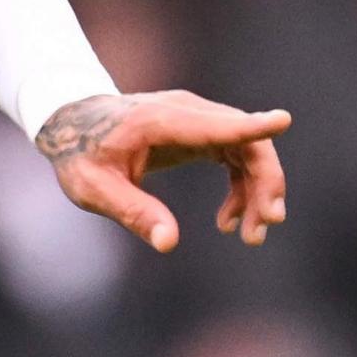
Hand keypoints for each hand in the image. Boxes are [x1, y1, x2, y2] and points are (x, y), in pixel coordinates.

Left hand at [35, 91, 289, 251]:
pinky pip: (236, 154)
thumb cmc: (81, 156)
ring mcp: (196, 119)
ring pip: (247, 148)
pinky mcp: (200, 131)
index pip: (215, 123)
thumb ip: (133, 212)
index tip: (283, 121)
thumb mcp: (94, 189)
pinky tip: (228, 221)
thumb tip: (169, 243)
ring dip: (258, 189)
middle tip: (266, 225)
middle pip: (245, 139)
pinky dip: (241, 187)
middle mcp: (186, 113)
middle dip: (265, 181)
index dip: (251, 125)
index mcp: (160, 121)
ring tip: (250, 235)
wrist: (73, 125)